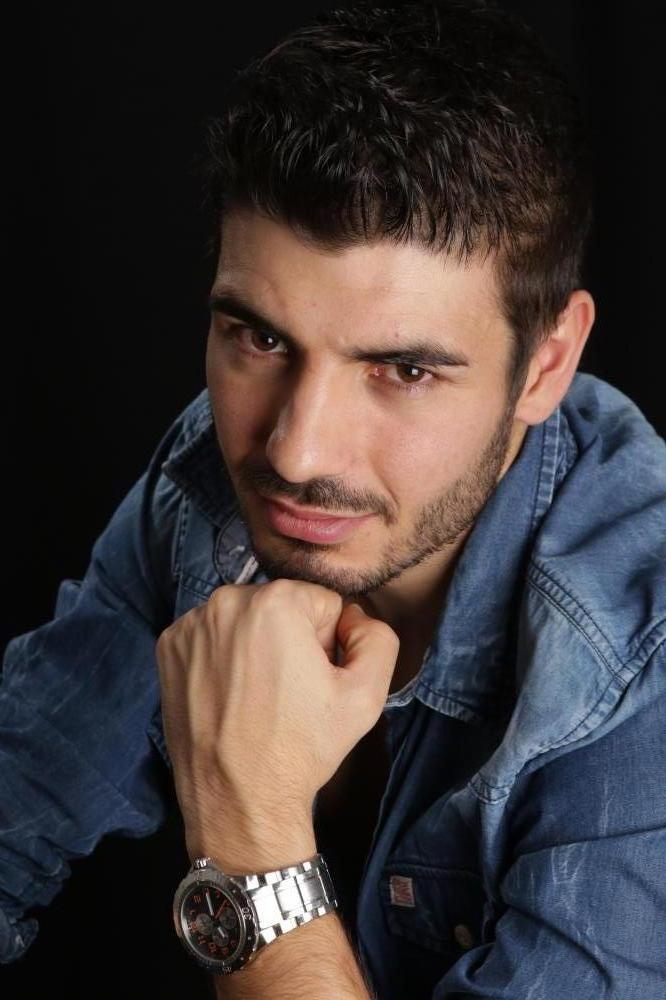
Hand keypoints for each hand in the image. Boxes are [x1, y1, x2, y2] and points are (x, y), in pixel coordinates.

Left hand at [155, 580, 398, 866]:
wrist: (238, 799)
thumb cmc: (301, 748)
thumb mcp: (367, 694)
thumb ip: (378, 637)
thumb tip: (355, 617)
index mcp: (276, 602)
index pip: (322, 603)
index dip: (327, 643)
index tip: (312, 680)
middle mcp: (226, 601)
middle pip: (282, 606)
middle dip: (291, 639)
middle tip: (288, 692)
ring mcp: (191, 624)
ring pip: (245, 619)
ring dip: (256, 646)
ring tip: (258, 697)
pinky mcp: (169, 647)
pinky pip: (212, 635)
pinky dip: (223, 657)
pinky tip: (231, 696)